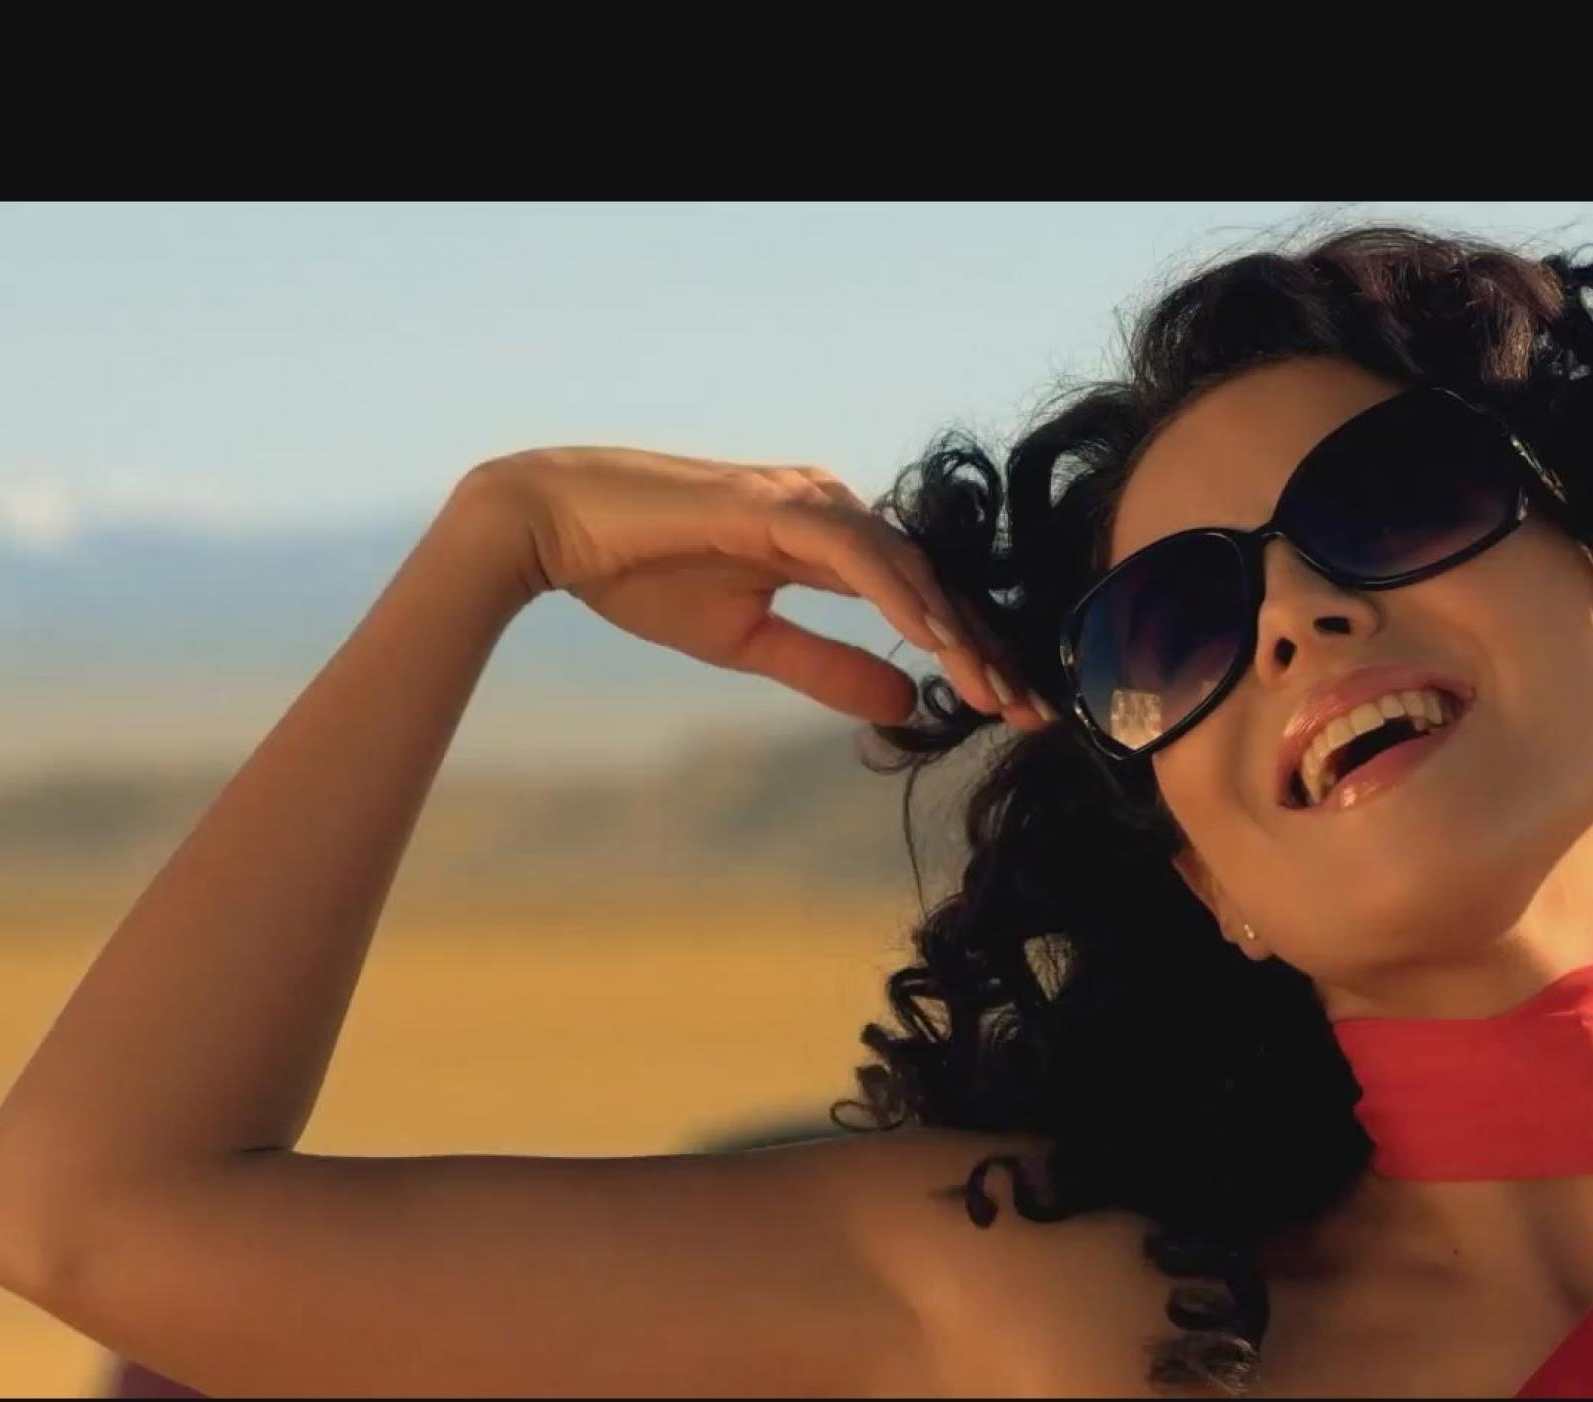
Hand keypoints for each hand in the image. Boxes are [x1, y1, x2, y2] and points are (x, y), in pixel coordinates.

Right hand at [450, 447, 1055, 730]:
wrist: (556, 530)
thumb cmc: (642, 576)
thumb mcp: (750, 643)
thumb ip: (828, 668)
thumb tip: (908, 702)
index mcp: (829, 539)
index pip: (922, 599)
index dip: (972, 654)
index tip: (1015, 711)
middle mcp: (831, 509)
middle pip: (933, 583)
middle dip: (986, 649)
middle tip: (1036, 711)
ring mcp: (807, 499)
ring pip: (908, 568)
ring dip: (955, 632)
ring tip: (995, 690)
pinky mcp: (776, 504)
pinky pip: (858, 553)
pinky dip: (901, 597)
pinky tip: (936, 641)